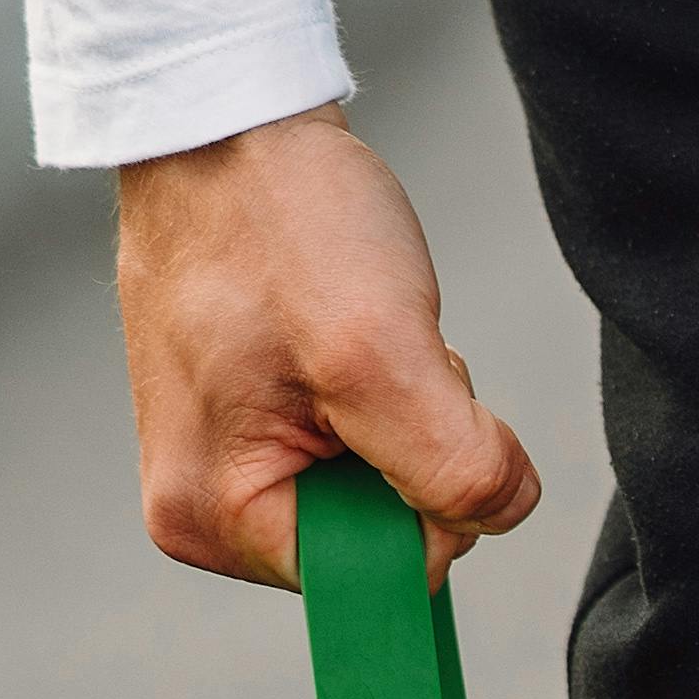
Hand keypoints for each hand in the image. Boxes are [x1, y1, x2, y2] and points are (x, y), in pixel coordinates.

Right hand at [109, 105, 545, 587]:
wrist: (229, 122)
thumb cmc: (279, 219)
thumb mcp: (383, 352)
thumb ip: (452, 466)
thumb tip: (497, 514)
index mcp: (211, 518)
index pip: (382, 576)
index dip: (429, 503)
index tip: (402, 405)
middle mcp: (201, 509)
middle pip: (378, 535)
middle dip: (412, 452)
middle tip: (378, 356)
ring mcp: (221, 464)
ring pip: (377, 488)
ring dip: (403, 416)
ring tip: (354, 334)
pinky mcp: (249, 423)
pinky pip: (357, 446)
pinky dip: (381, 394)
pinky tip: (348, 335)